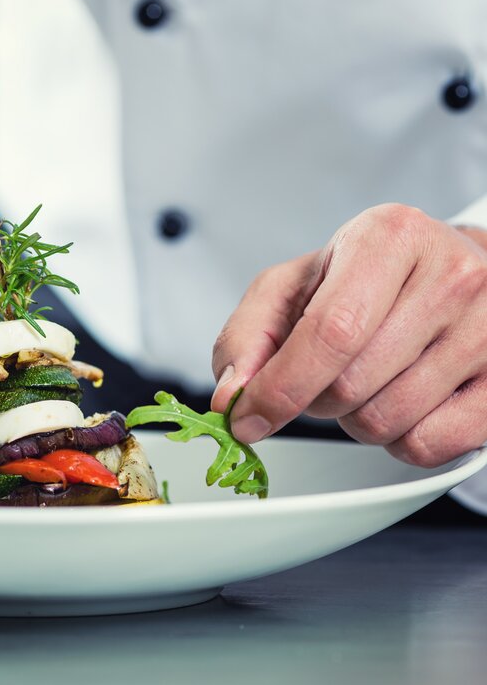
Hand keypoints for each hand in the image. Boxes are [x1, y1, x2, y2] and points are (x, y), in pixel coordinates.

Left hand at [211, 203, 486, 466]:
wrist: (447, 273)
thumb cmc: (364, 280)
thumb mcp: (293, 287)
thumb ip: (248, 336)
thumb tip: (232, 394)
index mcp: (389, 238)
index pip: (330, 332)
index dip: (279, 388)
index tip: (246, 418)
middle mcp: (452, 275)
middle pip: (351, 385)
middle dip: (314, 399)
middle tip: (322, 375)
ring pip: (387, 421)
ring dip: (354, 419)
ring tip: (366, 380)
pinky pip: (428, 446)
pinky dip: (396, 440)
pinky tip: (401, 401)